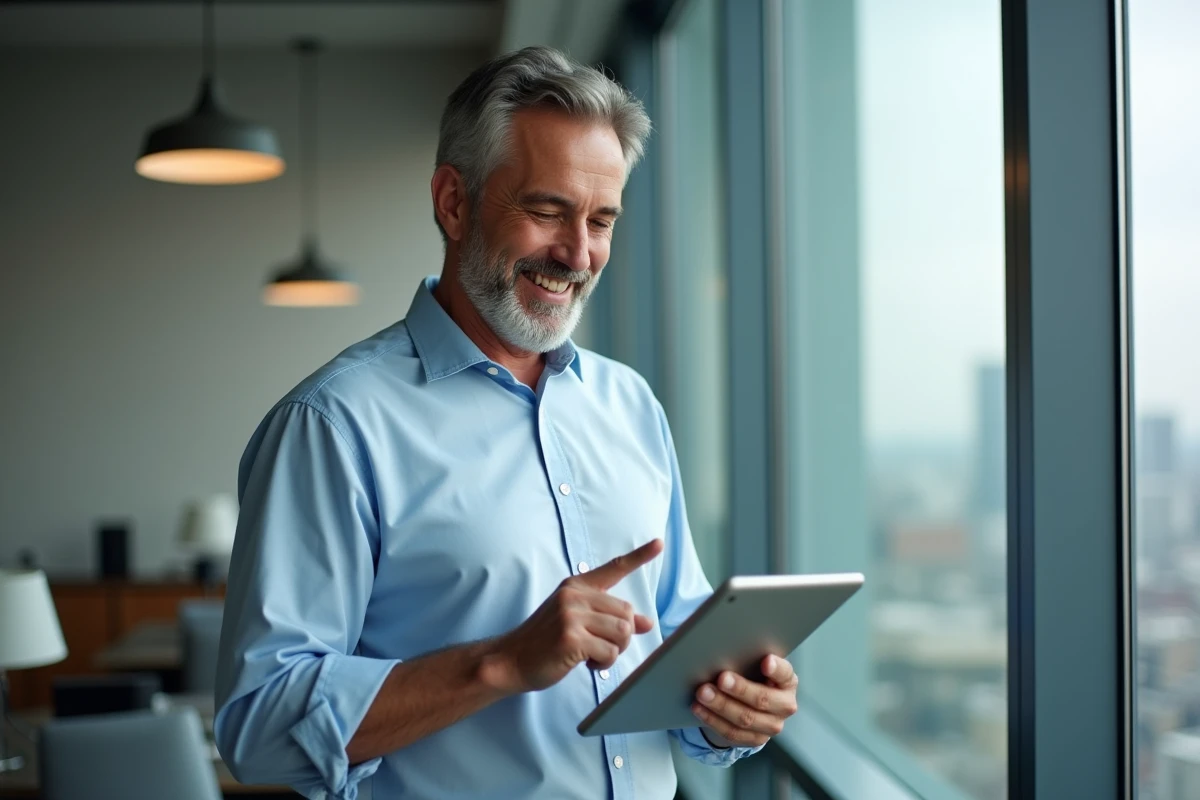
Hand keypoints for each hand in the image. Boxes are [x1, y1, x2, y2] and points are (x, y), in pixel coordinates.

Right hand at [490, 539, 663, 693]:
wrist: (510, 659)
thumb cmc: (545, 642)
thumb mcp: (577, 622)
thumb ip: (610, 618)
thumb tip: (646, 622)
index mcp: (576, 586)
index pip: (614, 568)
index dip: (639, 556)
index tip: (659, 543)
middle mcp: (574, 595)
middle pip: (627, 613)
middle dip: (622, 637)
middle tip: (599, 646)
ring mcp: (571, 615)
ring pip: (623, 633)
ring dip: (613, 652)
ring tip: (591, 654)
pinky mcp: (571, 638)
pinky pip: (609, 652)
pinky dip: (603, 664)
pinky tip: (584, 663)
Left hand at [691, 654, 798, 747]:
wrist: (751, 703)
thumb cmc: (753, 676)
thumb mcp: (756, 666)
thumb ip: (748, 660)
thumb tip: (723, 653)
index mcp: (787, 682)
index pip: (784, 673)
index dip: (776, 668)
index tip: (765, 660)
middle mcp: (784, 705)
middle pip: (762, 699)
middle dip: (740, 689)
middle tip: (721, 678)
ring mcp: (771, 725)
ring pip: (745, 719)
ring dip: (721, 706)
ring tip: (703, 693)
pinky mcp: (755, 739)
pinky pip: (732, 733)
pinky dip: (713, 720)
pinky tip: (699, 709)